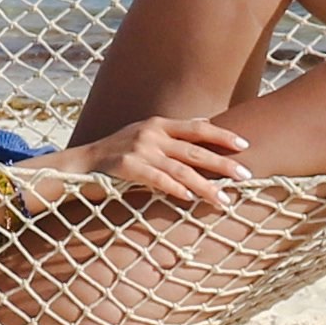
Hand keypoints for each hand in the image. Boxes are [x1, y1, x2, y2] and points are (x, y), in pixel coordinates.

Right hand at [32, 116, 252, 206]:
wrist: (79, 165)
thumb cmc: (117, 155)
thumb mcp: (145, 137)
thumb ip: (172, 136)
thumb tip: (204, 128)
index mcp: (158, 124)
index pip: (197, 128)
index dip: (222, 136)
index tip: (245, 145)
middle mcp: (151, 133)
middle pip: (195, 150)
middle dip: (223, 163)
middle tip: (246, 175)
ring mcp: (138, 149)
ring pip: (181, 169)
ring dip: (206, 186)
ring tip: (225, 199)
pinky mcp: (126, 166)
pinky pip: (157, 179)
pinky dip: (175, 189)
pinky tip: (190, 198)